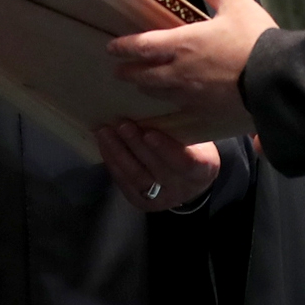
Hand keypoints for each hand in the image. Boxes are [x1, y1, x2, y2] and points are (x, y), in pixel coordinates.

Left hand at [93, 119, 220, 210]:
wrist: (190, 183)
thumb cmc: (193, 150)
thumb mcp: (197, 139)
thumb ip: (180, 129)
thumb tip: (152, 102)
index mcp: (201, 170)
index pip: (184, 162)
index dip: (165, 149)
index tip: (149, 133)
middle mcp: (181, 188)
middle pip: (155, 168)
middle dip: (135, 145)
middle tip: (121, 124)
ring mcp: (160, 198)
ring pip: (136, 177)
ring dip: (118, 152)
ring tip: (105, 131)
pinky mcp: (141, 201)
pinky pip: (124, 182)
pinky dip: (112, 162)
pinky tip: (104, 145)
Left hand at [109, 0, 275, 117]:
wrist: (277, 81)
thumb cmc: (256, 40)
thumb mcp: (236, 4)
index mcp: (184, 43)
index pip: (143, 45)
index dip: (125, 47)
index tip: (111, 49)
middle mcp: (181, 72)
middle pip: (145, 75)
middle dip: (129, 72)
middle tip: (118, 72)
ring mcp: (192, 97)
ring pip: (160, 95)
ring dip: (146, 90)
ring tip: (140, 90)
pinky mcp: (207, 115)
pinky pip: (180, 114)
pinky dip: (168, 112)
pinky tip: (167, 114)